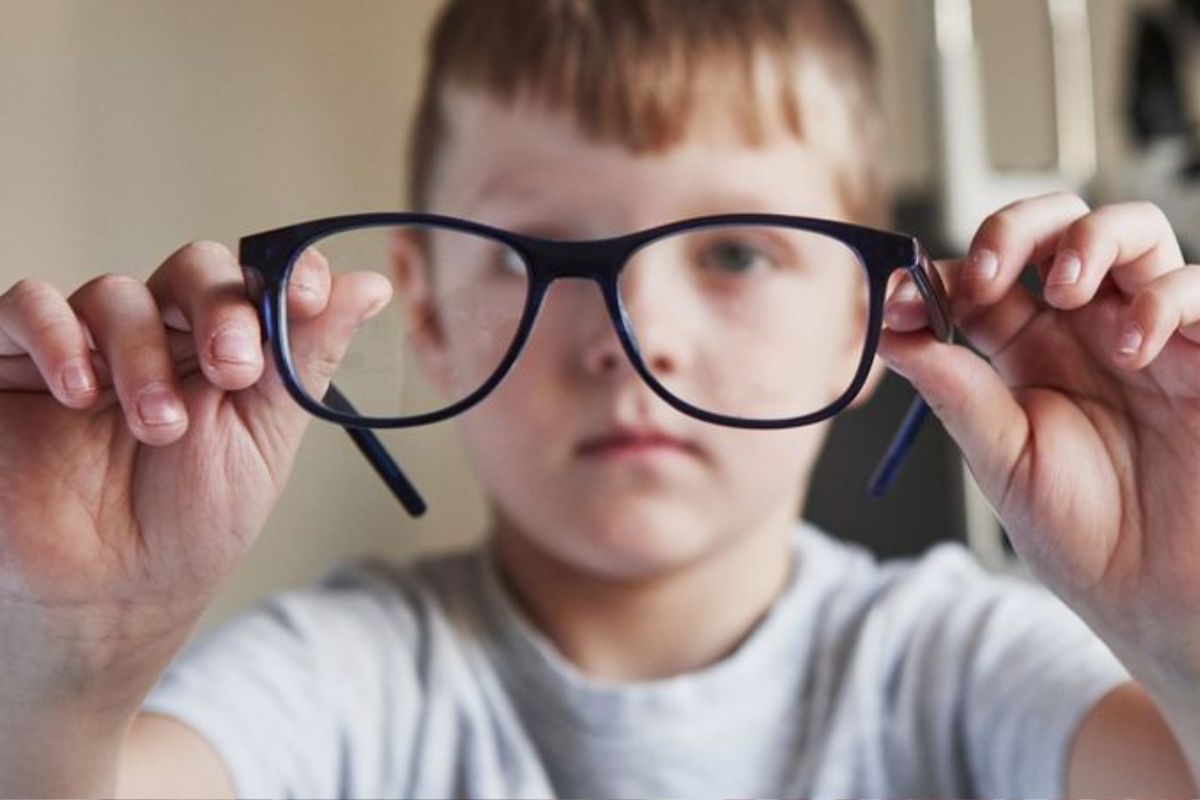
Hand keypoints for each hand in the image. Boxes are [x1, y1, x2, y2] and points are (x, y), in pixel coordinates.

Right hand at [0, 241, 388, 714]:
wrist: (111, 595)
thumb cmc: (191, 523)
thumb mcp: (263, 439)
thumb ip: (304, 357)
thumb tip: (369, 285)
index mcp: (225, 347)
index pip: (254, 277)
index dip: (283, 270)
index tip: (305, 295)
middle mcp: (160, 335)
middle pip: (193, 270)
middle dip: (220, 310)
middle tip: (232, 369)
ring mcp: (88, 343)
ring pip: (116, 293)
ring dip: (144, 355)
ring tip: (159, 428)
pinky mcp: (15, 361)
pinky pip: (26, 304)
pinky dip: (57, 335)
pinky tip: (81, 392)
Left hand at [877, 192, 1199, 684]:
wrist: (1162, 601)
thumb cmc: (1086, 538)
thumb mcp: (1004, 461)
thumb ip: (956, 392)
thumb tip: (890, 333)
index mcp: (1028, 353)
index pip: (985, 278)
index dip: (945, 274)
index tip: (905, 301)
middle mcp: (1088, 332)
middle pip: (1056, 229)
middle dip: (1016, 228)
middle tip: (991, 273)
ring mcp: (1152, 335)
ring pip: (1131, 232)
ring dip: (1091, 239)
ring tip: (1067, 291)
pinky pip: (1196, 288)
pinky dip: (1162, 297)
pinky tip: (1135, 347)